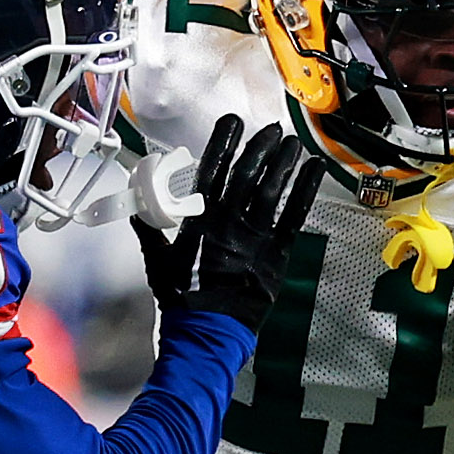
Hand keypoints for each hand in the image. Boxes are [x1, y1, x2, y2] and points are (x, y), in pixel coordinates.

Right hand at [136, 113, 322, 328]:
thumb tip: (138, 210)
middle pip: (247, 174)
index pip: (212, 170)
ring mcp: (255, 236)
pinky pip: (295, 215)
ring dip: (284, 162)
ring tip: (292, 142)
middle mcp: (229, 222)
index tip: (232, 123)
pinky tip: (315, 168)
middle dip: (260, 147)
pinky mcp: (277, 253)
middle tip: (271, 130)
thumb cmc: (182, 298)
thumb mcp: (157, 263)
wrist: (209, 330)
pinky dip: (305, 190)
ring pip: (272, 189)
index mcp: (200, 221)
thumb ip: (150, 232)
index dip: (223, 143)